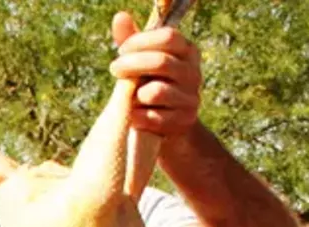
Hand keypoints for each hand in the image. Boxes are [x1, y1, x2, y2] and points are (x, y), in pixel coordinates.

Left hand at [111, 11, 201, 138]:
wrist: (165, 128)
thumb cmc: (148, 87)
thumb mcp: (140, 63)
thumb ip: (131, 41)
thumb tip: (120, 16)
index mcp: (187, 52)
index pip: (168, 37)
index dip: (141, 41)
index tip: (121, 50)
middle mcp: (194, 73)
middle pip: (161, 62)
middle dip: (131, 64)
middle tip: (114, 69)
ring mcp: (191, 98)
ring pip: (155, 92)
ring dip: (134, 95)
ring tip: (129, 98)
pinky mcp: (183, 121)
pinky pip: (152, 117)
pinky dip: (136, 117)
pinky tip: (134, 117)